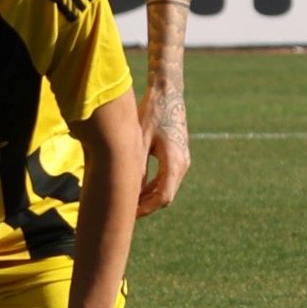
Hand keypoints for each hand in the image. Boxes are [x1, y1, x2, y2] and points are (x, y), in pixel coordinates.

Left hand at [137, 77, 190, 215]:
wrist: (168, 93)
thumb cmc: (151, 112)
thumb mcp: (139, 139)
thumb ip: (136, 166)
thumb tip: (128, 190)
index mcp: (175, 162)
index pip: (163, 197)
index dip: (145, 209)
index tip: (128, 214)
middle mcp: (183, 164)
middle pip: (165, 196)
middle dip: (145, 206)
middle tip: (123, 211)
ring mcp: (182, 160)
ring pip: (166, 187)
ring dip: (148, 196)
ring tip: (127, 201)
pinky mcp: (178, 155)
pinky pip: (166, 178)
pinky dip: (152, 185)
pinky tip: (135, 187)